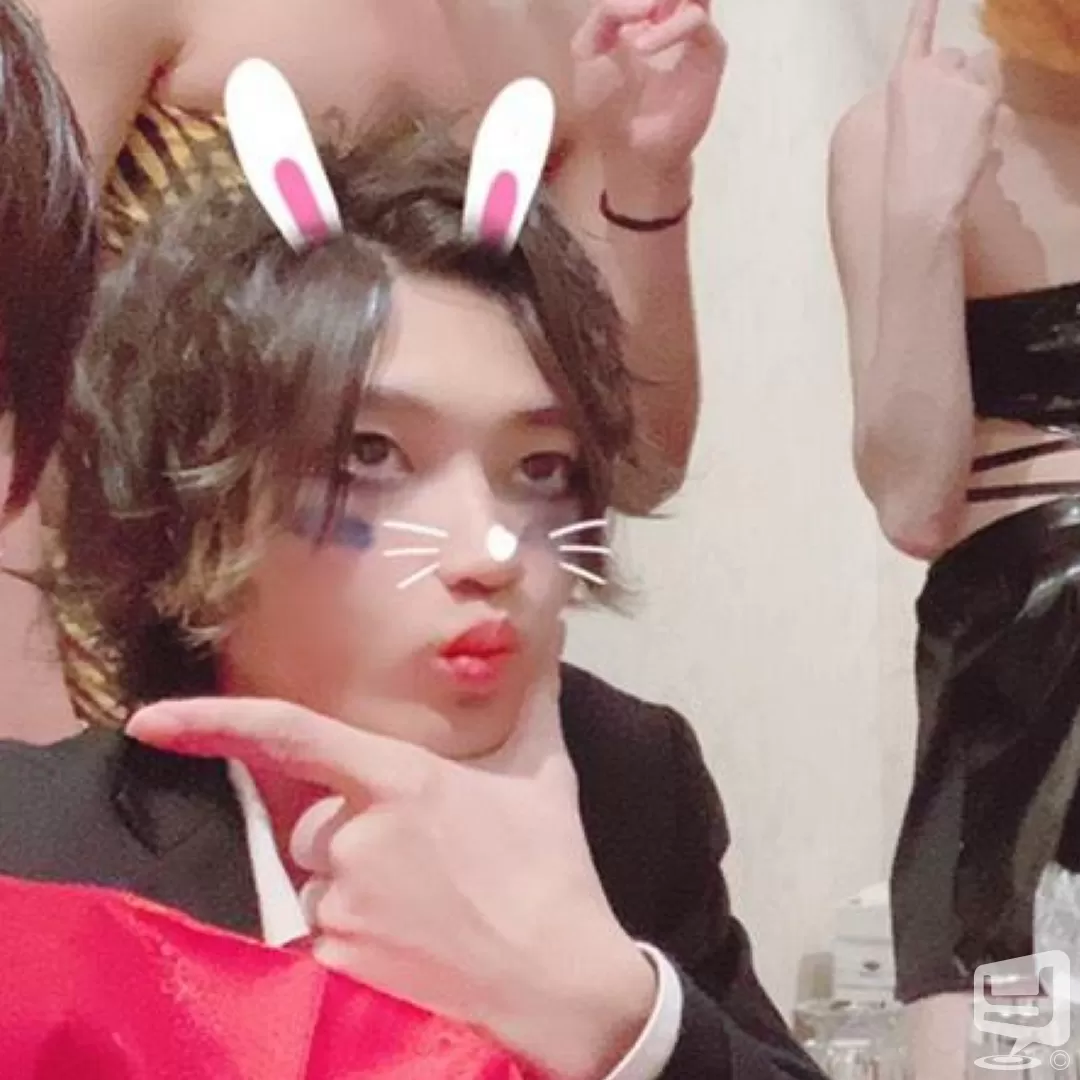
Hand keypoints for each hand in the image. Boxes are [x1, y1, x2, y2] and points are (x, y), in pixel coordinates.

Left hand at [125, 627, 655, 1079]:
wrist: (564, 987)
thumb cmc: (553, 873)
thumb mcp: (545, 779)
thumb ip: (536, 702)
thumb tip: (551, 640)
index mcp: (400, 780)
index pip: (292, 736)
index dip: (212, 723)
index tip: (147, 721)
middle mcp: (357, 838)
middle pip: (310, 828)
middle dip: (348, 839)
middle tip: (422, 869)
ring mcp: (342, 908)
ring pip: (317, 888)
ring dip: (354, 895)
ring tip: (427, 917)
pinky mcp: (336, 970)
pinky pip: (319, 944)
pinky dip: (353, 948)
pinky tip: (410, 956)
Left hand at [572, 0, 725, 185]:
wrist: (628, 150)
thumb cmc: (607, 106)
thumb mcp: (586, 50)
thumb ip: (606, 14)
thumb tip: (646, 5)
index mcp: (644, 13)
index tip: (614, 23)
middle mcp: (672, 16)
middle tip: (640, 12)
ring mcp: (693, 33)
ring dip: (662, 0)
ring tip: (634, 40)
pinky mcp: (710, 53)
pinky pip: (696, 20)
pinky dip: (668, 28)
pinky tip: (641, 49)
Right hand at [885, 0, 1000, 223]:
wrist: (919, 196)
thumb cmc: (903, 172)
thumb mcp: (903, 125)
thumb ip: (923, 98)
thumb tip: (955, 92)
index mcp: (903, 79)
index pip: (917, 34)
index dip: (924, 11)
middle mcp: (932, 68)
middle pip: (955, 57)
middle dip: (958, 77)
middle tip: (950, 118)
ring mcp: (960, 79)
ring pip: (981, 70)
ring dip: (977, 88)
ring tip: (962, 128)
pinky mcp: (985, 95)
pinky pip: (996, 89)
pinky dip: (991, 106)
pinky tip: (976, 132)